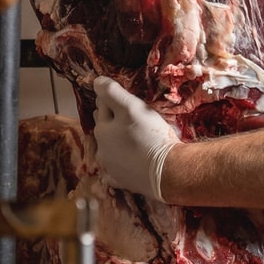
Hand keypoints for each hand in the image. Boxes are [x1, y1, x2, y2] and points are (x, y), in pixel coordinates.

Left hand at [93, 76, 179, 200]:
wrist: (167, 171)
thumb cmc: (149, 136)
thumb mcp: (132, 107)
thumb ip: (112, 93)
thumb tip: (96, 81)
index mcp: (103, 130)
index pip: (103, 106)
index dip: (112, 99)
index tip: (123, 96)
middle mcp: (102, 149)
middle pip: (104, 128)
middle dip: (111, 120)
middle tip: (126, 114)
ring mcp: (111, 168)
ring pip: (109, 149)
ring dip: (114, 142)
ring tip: (128, 137)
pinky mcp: (122, 181)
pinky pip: (115, 171)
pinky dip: (119, 165)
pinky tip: (125, 162)